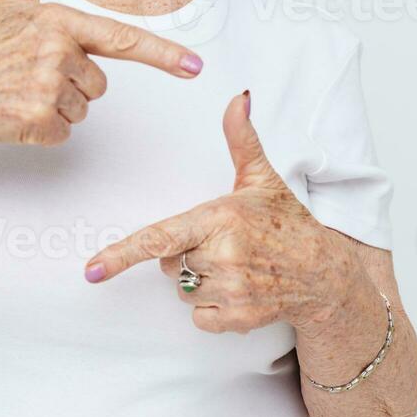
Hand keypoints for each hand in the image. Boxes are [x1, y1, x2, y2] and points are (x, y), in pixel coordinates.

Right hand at [0, 0, 203, 156]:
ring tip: (21, 92)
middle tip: (30, 75)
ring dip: (57, 107)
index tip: (196, 66)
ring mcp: (47, 86)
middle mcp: (56, 51)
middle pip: (99, 83)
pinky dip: (45, 130)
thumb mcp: (8, 0)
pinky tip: (17, 114)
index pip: (122, 38)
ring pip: (83, 108)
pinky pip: (66, 131)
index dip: (164, 53)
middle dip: (71, 84)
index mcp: (58, 21)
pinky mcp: (38, 119)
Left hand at [84, 92, 353, 332]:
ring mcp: (231, 290)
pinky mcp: (238, 319)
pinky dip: (211, 308)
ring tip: (234, 265)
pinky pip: (198, 317)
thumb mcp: (262, 177)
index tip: (92, 270)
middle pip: (169, 262)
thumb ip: (241, 138)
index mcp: (220, 218)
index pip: (161, 238)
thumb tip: (240, 97)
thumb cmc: (287, 222)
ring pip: (181, 290)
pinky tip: (238, 289)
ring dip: (198, 281)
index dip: (122, 254)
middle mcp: (223, 255)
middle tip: (223, 244)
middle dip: (187, 254)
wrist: (324, 274)